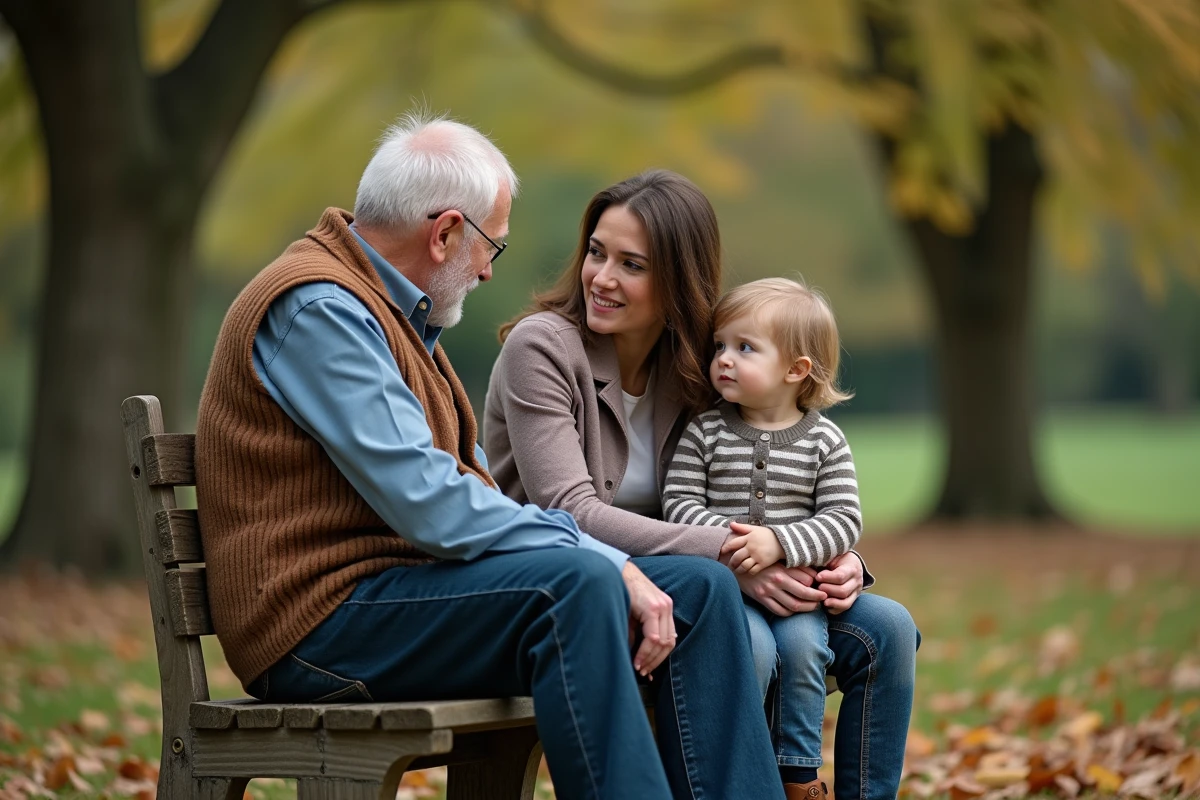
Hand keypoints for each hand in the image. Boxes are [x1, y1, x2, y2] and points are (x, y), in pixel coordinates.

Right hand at [621, 561, 675, 676]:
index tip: (648, 670)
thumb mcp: (632, 615)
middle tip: (644, 673)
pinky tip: (637, 659)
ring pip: (662, 642)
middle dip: (655, 661)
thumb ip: (637, 634)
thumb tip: (637, 658)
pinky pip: (653, 636)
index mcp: (664, 608)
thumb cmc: (621, 591)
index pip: (668, 639)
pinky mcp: (652, 607)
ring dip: (650, 659)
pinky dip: (645, 651)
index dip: (659, 658)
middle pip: (668, 643)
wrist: (614, 570)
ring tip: (639, 668)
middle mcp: (666, 607)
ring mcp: (661, 606)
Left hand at [721, 522, 784, 574]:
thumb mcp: (755, 529)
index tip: (721, 552)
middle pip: (737, 557)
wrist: (784, 542)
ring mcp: (758, 556)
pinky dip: (748, 572)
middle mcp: (752, 548)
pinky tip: (746, 572)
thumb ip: (742, 527)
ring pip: (744, 565)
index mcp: (748, 538)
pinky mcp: (763, 564)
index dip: (726, 548)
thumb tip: (730, 524)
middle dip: (731, 562)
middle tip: (728, 566)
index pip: (733, 544)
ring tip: (735, 571)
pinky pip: (753, 570)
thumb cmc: (767, 535)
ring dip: (738, 569)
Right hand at [735, 564, 826, 615]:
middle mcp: (776, 580)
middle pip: (803, 594)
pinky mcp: (761, 599)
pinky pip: (779, 611)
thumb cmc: (761, 562)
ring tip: (813, 606)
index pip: (807, 579)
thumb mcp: (778, 560)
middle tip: (823, 599)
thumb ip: (796, 567)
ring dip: (806, 608)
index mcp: (782, 568)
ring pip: (793, 605)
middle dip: (816, 598)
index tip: (822, 586)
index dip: (817, 584)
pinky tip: (794, 610)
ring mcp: (768, 591)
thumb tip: (815, 576)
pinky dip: (790, 613)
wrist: (737, 564)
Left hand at [815, 551, 864, 614]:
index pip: (840, 576)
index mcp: (852, 567)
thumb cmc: (836, 557)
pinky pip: (845, 608)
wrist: (849, 562)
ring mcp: (856, 591)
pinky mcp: (853, 599)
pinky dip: (834, 608)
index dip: (827, 578)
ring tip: (820, 597)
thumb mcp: (832, 554)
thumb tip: (810, 562)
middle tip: (817, 587)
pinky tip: (824, 604)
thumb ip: (825, 559)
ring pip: (845, 602)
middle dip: (828, 590)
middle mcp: (857, 580)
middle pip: (843, 591)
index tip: (817, 577)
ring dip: (831, 601)